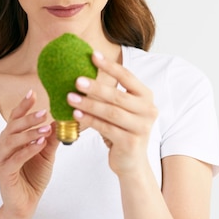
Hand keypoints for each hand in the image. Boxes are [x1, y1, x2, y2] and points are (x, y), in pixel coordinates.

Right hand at [0, 90, 59, 218]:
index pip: (14, 117)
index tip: (33, 92)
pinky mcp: (3, 173)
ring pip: (12, 141)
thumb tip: (62, 118)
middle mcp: (0, 146)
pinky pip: (15, 158)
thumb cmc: (33, 176)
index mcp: (9, 138)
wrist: (26, 203)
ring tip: (46, 129)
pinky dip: (28, 150)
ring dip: (30, 134)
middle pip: (12, 127)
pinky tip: (40, 144)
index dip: (23, 105)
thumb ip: (51, 137)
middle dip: (29, 118)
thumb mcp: (46, 153)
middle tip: (44, 112)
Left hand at [67, 51, 157, 175]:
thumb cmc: (123, 131)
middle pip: (118, 95)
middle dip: (96, 87)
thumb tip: (85, 73)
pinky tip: (76, 114)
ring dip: (89, 104)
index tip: (93, 55)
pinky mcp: (131, 142)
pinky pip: (106, 128)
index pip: (127, 77)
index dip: (110, 66)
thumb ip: (111, 94)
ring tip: (70, 98)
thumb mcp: (121, 110)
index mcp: (146, 97)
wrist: (132, 163)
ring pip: (111, 112)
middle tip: (76, 80)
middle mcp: (148, 110)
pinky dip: (90, 120)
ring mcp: (141, 127)